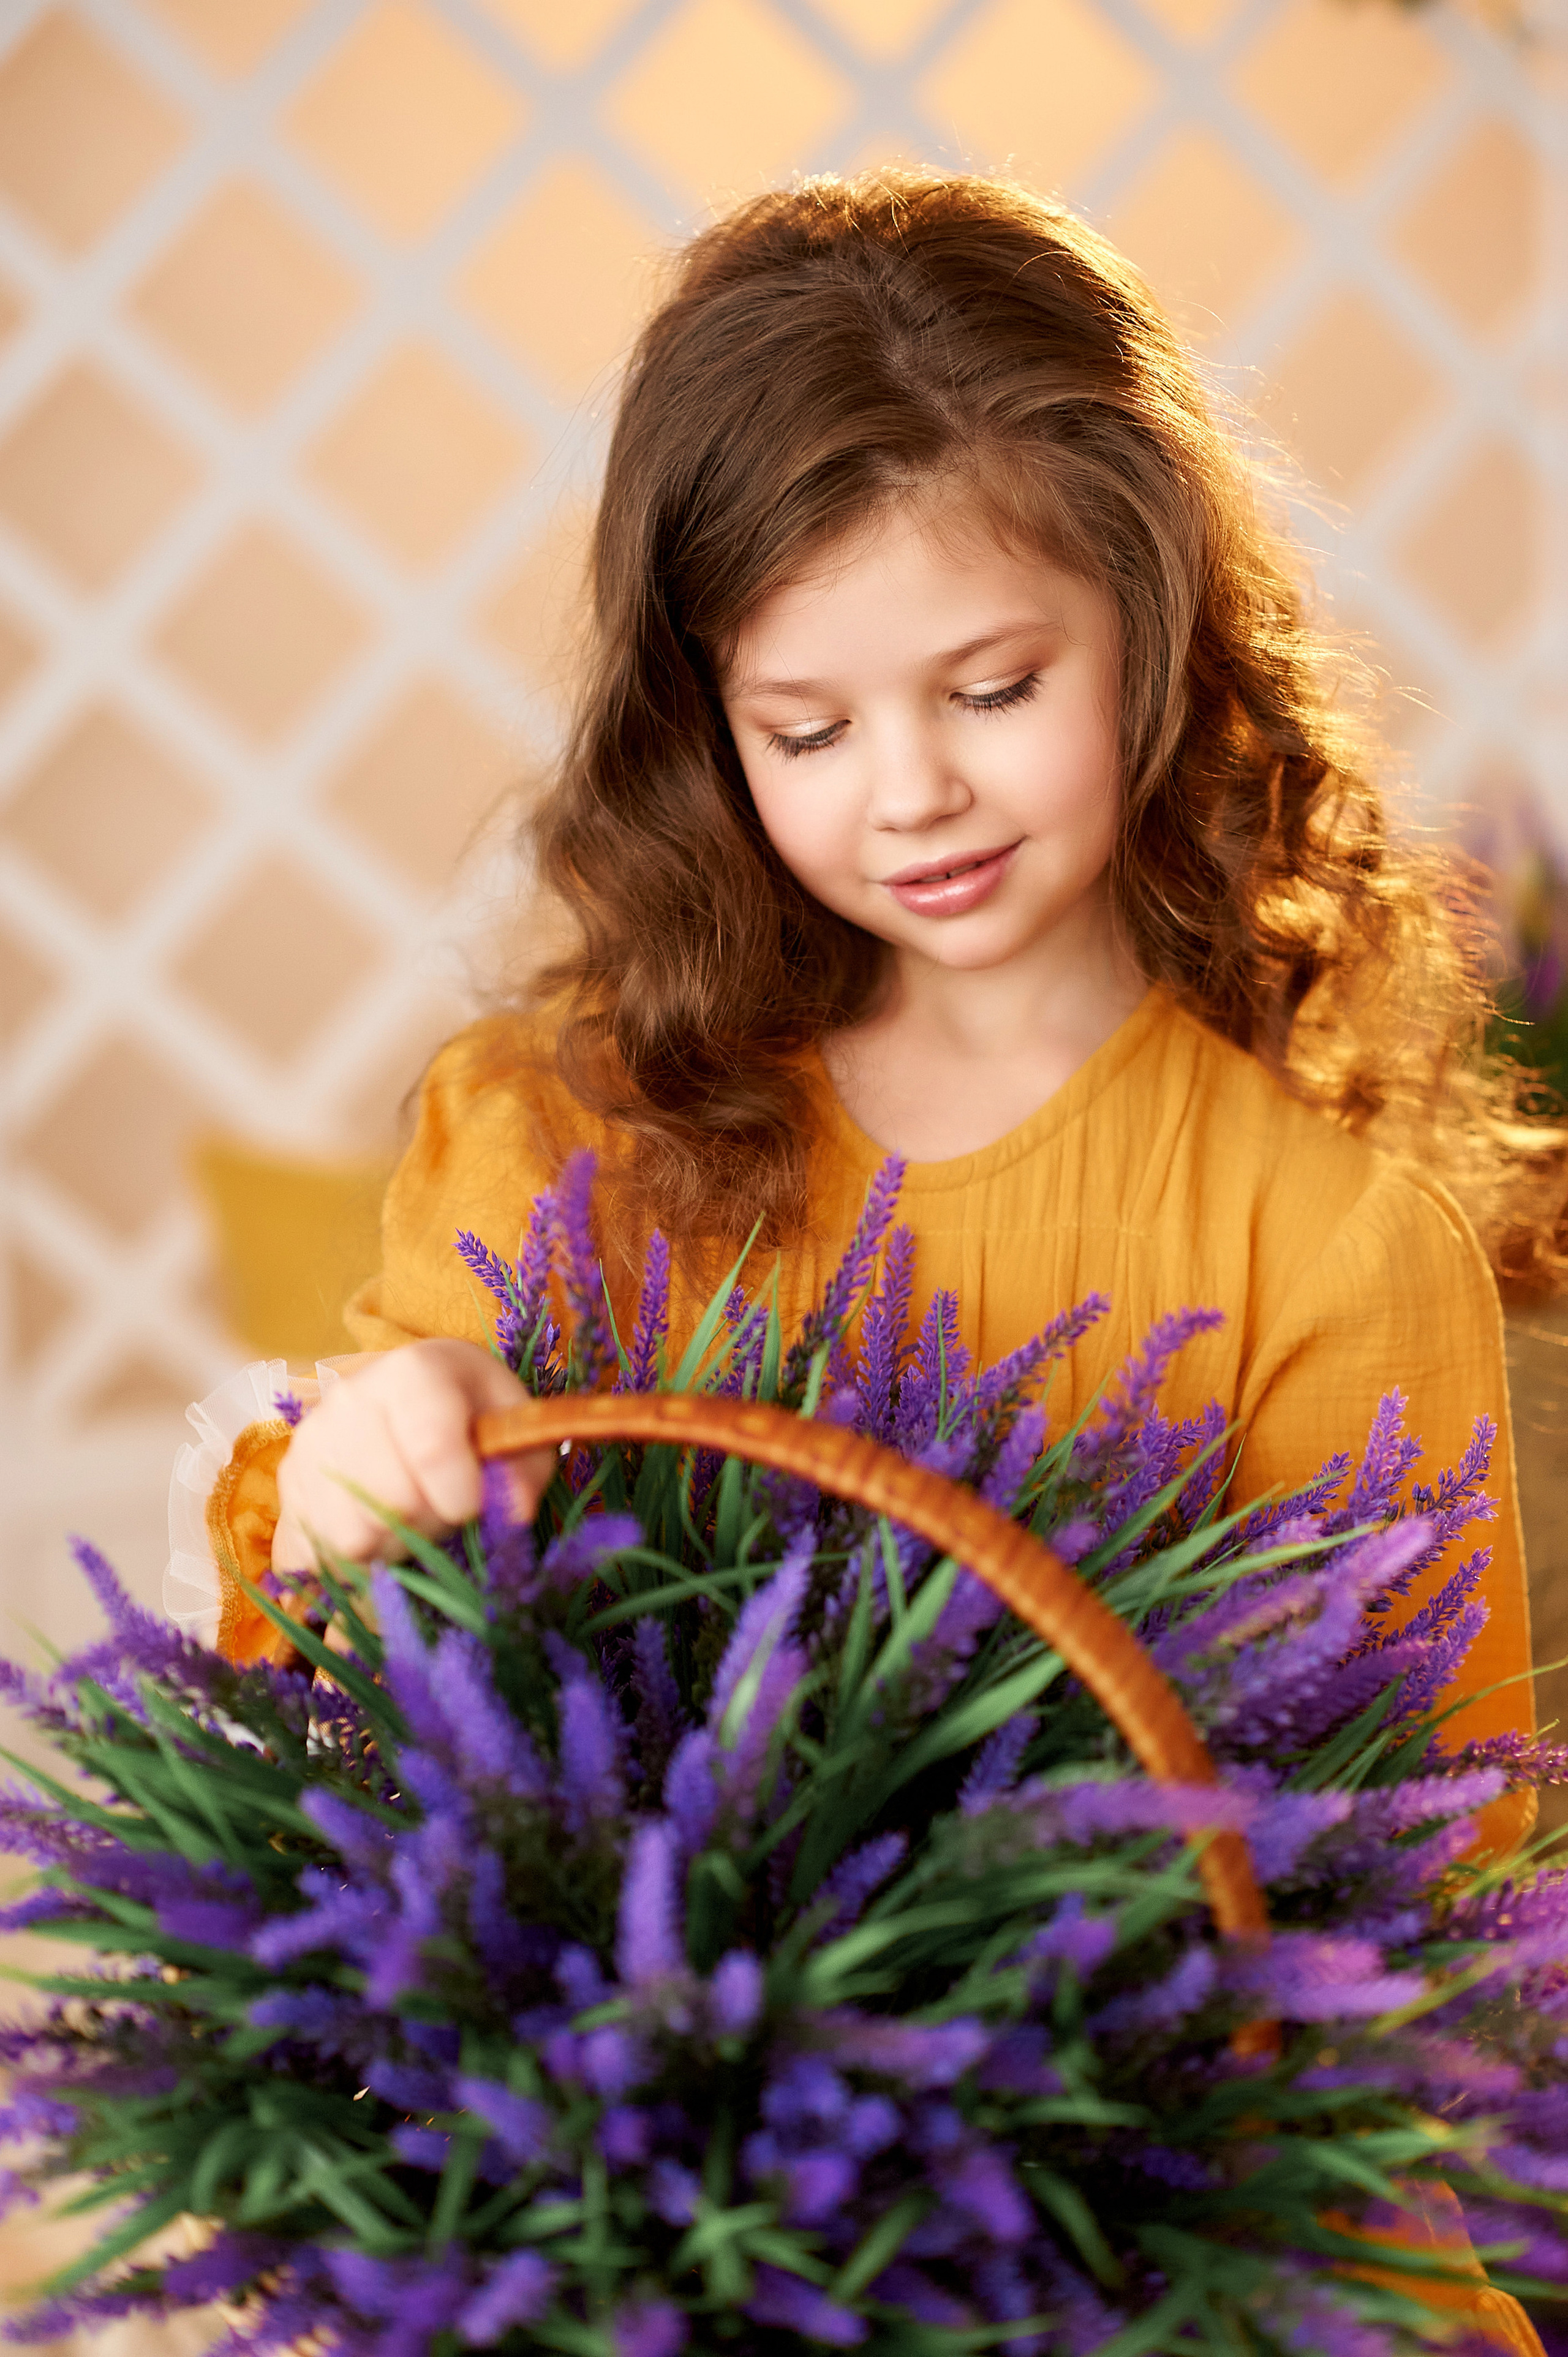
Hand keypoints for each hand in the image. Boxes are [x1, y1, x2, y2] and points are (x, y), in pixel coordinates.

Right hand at [272, 1338, 556, 1573]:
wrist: (414, 1397)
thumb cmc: (473, 1412)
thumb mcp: (516, 1427)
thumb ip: (524, 1469)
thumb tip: (512, 1513)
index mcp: (412, 1372)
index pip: (433, 1451)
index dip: (464, 1498)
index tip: (474, 1505)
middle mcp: (349, 1400)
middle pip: (391, 1503)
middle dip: (431, 1524)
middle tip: (442, 1509)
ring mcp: (310, 1443)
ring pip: (351, 1539)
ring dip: (392, 1548)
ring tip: (409, 1518)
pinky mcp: (288, 1483)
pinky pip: (314, 1555)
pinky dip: (349, 1562)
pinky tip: (373, 1533)